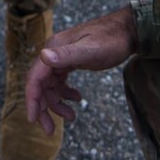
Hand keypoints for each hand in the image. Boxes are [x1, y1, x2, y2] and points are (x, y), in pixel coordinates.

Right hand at [26, 6, 136, 135]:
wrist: (127, 30)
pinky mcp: (71, 62)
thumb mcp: (91, 50)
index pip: (35, 77)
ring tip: (71, 117)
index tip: (33, 119)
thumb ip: (67, 55)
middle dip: (43, 107)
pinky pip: (60, 81)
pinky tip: (77, 99)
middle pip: (40, 84)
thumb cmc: (112, 39)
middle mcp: (53, 53)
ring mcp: (62, 57)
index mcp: (53, 48)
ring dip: (56, 103)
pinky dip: (65, 94)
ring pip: (50, 86)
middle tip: (50, 129)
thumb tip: (43, 56)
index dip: (32, 99)